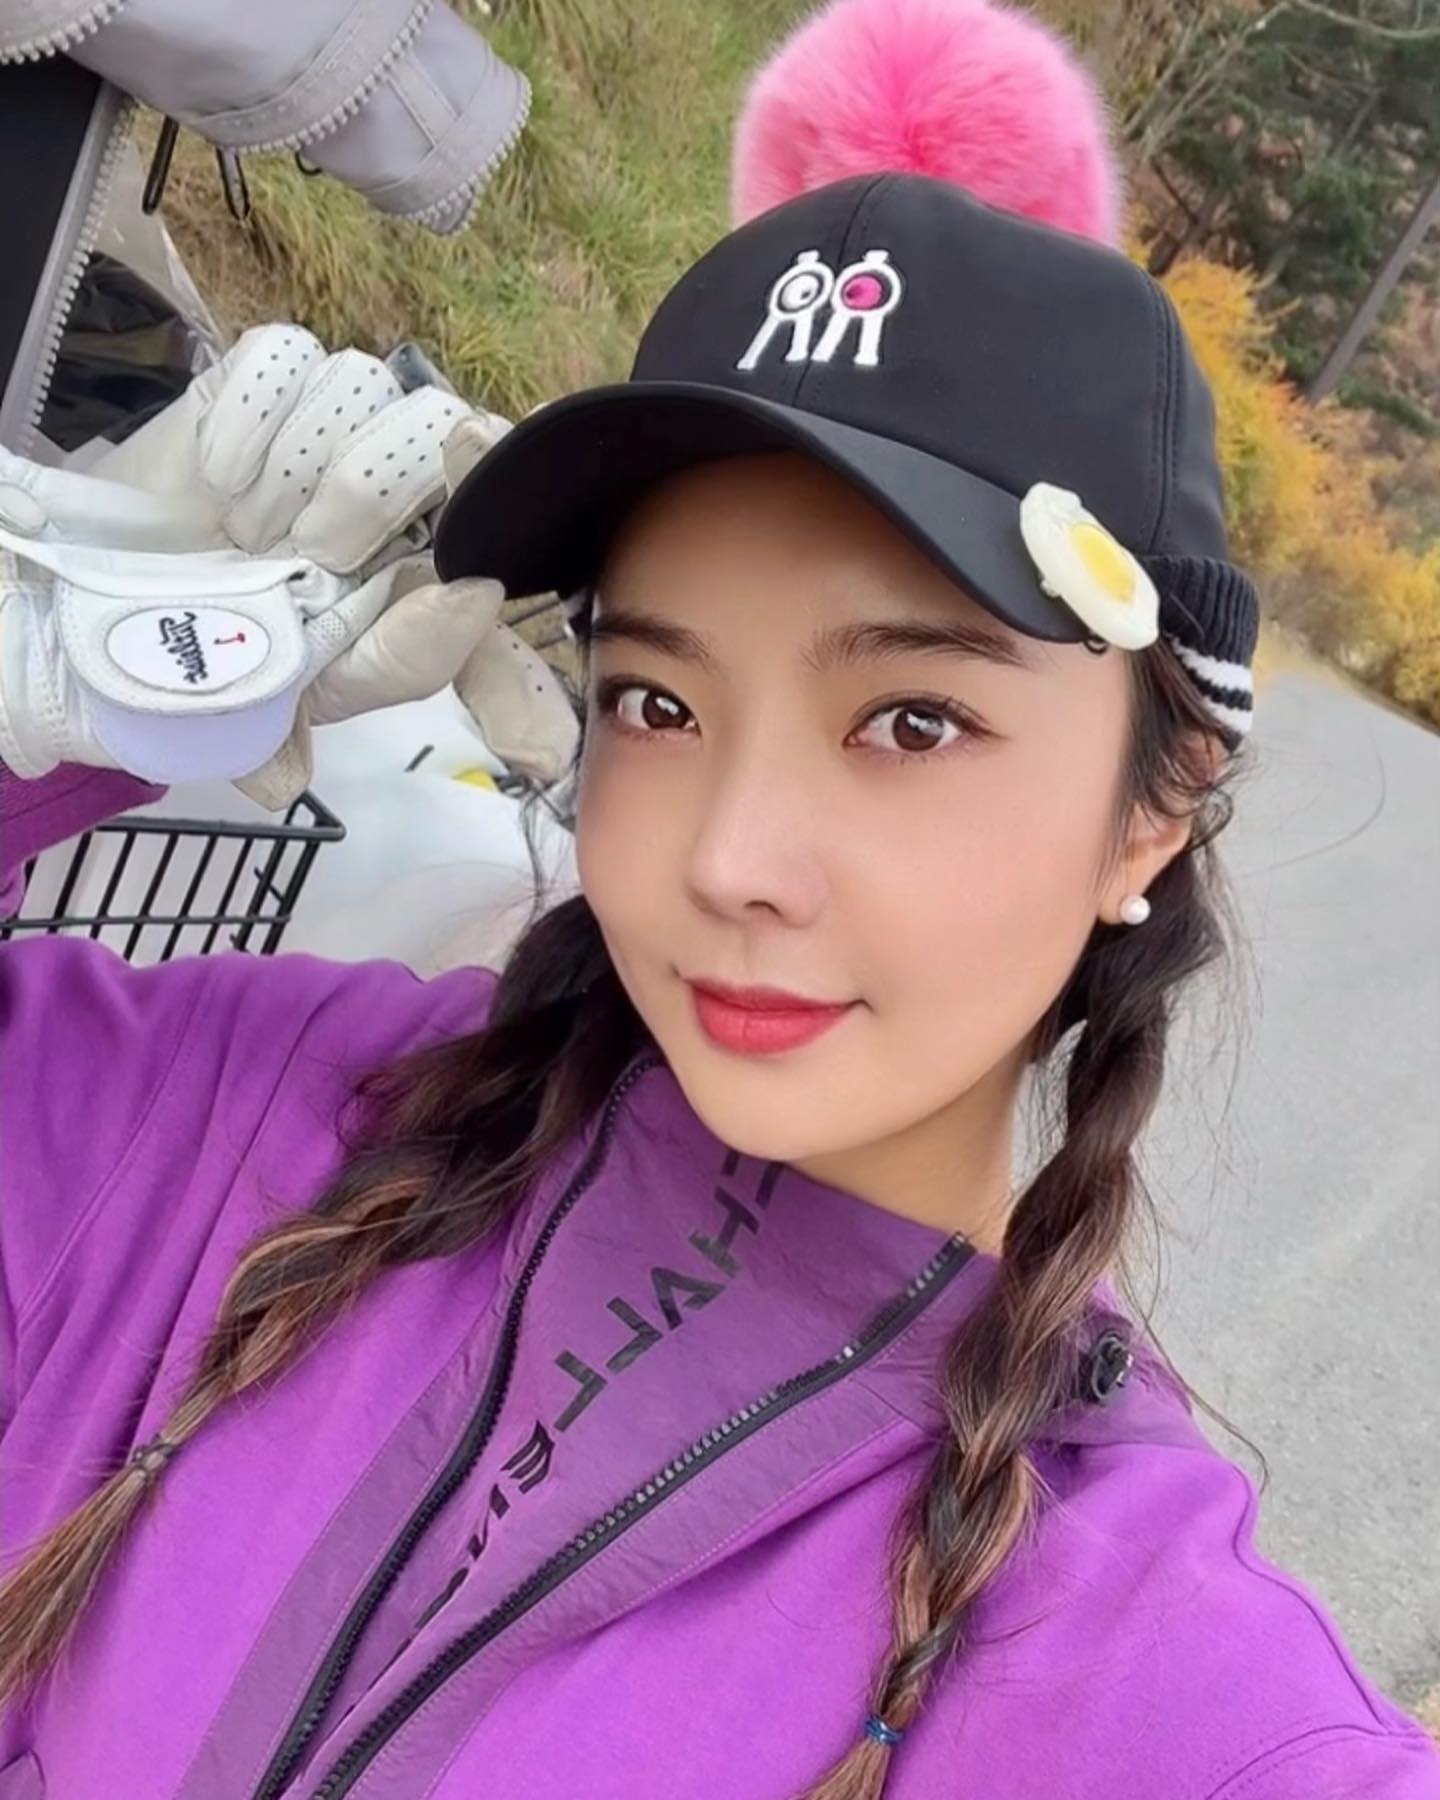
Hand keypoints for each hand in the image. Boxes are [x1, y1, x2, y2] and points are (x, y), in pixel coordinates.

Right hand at [0, 325, 574, 807]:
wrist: (107, 621)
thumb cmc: (230, 656)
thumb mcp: (322, 692)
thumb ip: (408, 663)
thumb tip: (479, 599)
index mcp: (433, 561)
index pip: (507, 522)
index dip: (503, 484)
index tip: (473, 512)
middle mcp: (402, 483)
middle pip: (446, 428)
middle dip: (370, 499)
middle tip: (308, 556)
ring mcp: (338, 422)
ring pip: (368, 388)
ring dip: (300, 469)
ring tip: (250, 530)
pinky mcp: (269, 376)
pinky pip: (292, 359)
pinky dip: (252, 422)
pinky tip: (221, 480)